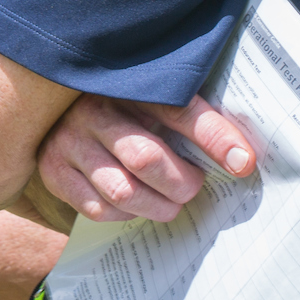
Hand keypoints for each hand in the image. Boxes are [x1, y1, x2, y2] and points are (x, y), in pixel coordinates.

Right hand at [34, 93, 258, 223]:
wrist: (57, 113)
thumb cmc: (123, 110)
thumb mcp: (152, 100)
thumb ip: (191, 119)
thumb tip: (242, 157)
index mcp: (127, 86)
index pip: (178, 109)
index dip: (213, 136)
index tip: (244, 162)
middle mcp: (94, 111)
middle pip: (146, 158)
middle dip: (181, 183)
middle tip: (193, 187)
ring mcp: (69, 142)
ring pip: (123, 190)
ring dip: (157, 206)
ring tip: (170, 204)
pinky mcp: (54, 173)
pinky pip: (99, 208)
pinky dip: (126, 214)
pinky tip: (135, 203)